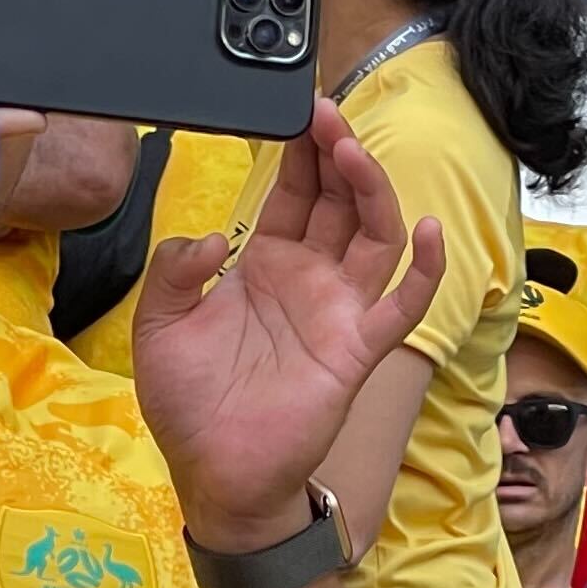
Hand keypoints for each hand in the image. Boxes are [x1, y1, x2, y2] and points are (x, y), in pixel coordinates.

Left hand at [135, 100, 446, 553]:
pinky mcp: (358, 348)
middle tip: (326, 115)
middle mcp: (309, 278)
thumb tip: (210, 237)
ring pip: (373, 235)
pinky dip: (424, 268)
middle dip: (336, 153)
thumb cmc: (191, 405)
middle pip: (338, 200)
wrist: (216, 476)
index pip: (292, 193)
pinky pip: (402, 303)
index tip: (298, 112)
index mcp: (264, 265)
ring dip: (370, 190)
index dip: (298, 152)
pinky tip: (427, 231)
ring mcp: (339, 310)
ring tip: (353, 152)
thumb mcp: (159, 327)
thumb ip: (174, 272)